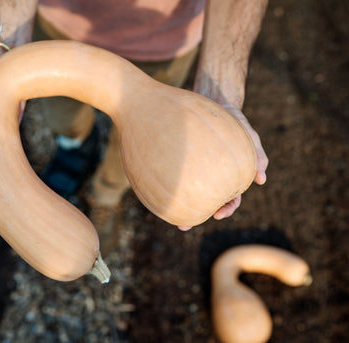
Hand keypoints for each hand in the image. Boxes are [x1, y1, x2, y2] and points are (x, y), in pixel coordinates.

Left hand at [178, 103, 267, 230]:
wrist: (216, 102)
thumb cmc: (235, 122)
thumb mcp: (248, 136)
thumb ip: (256, 155)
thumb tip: (262, 179)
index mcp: (231, 175)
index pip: (231, 198)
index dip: (225, 209)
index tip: (216, 215)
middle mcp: (214, 175)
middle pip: (207, 201)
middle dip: (196, 216)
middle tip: (185, 226)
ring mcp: (200, 168)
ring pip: (190, 190)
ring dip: (181, 204)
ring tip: (168, 214)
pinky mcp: (186, 159)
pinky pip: (179, 174)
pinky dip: (172, 183)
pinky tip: (158, 190)